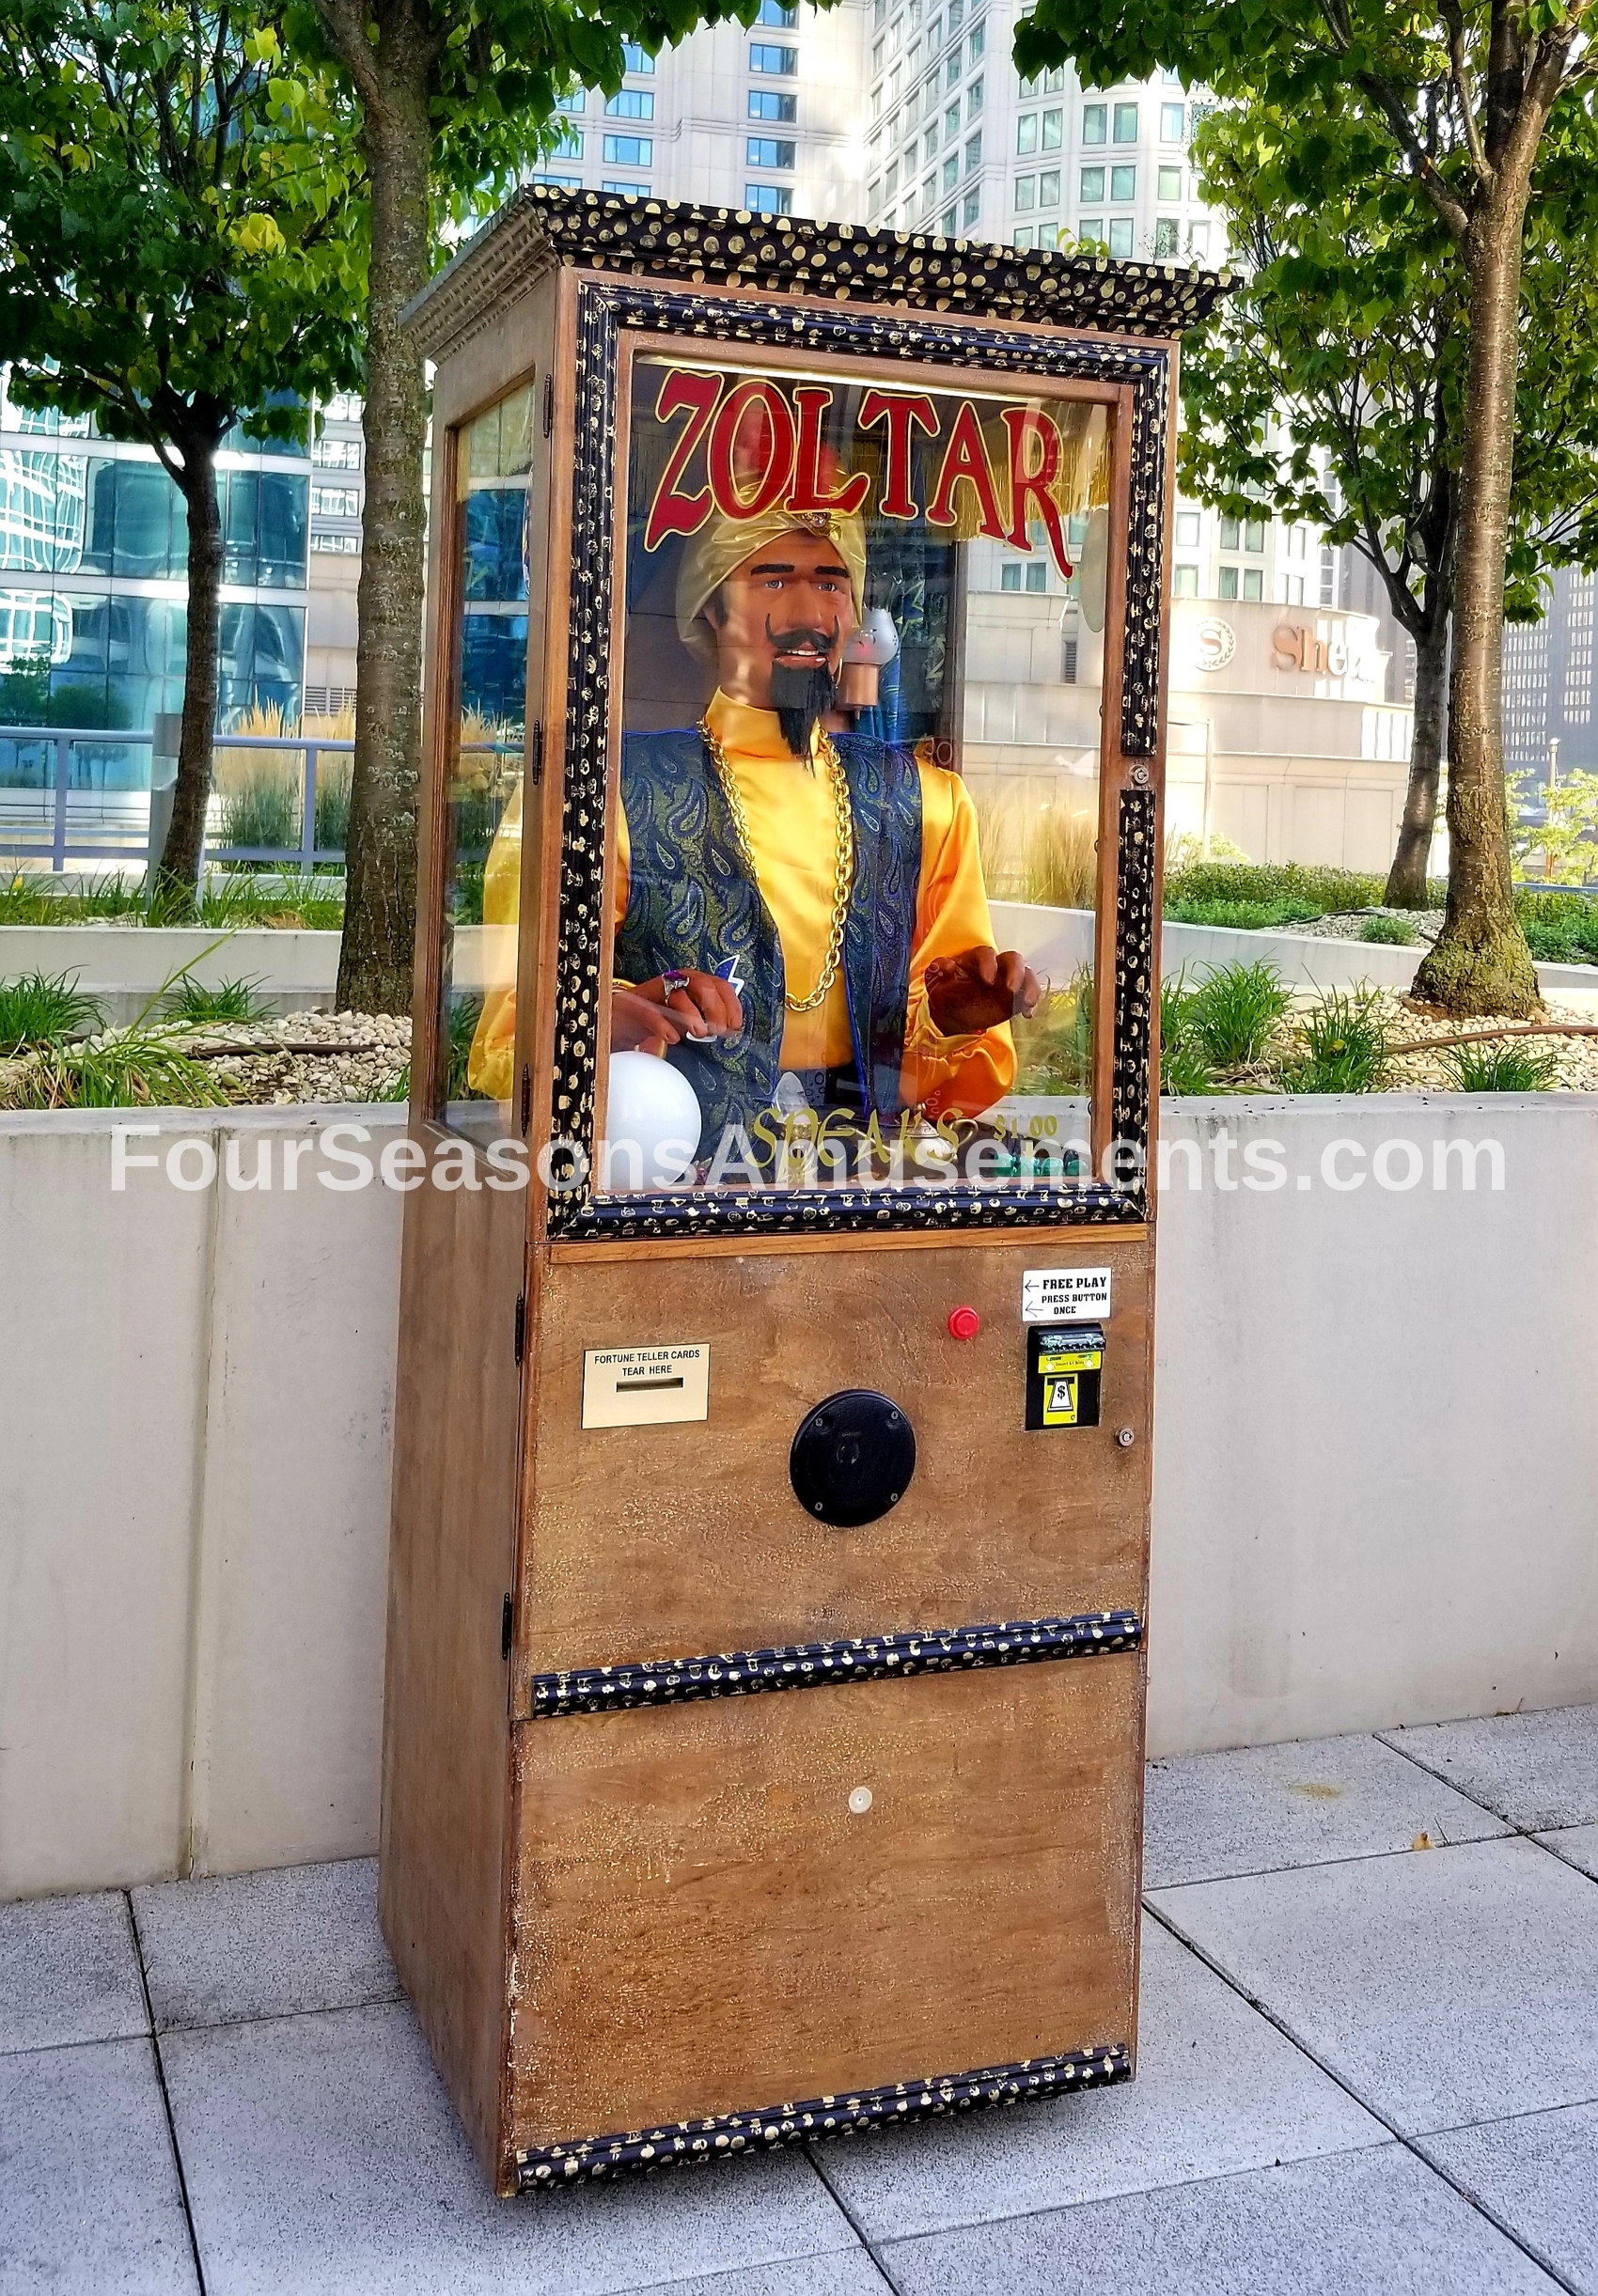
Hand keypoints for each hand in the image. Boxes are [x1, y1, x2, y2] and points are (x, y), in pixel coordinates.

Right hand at [610, 971, 742, 1054]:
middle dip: (715, 1008)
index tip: (734, 1025)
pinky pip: (651, 1012)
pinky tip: (672, 1038)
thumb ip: (704, 1020)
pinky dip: (664, 1026)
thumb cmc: (655, 1016)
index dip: (730, 1004)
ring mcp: (654, 991)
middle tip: (718, 1030)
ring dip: (692, 1015)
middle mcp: (674, 981)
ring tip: (699, 1034)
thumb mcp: (684, 1017)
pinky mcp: (634, 1005)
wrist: (617, 1017)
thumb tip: (727, 1031)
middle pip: (702, 985)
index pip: (718, 985)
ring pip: (678, 995)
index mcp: (690, 982)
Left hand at [924, 947, 1040, 1034]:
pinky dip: (1031, 1003)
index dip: (989, 964)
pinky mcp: (1016, 996)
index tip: (987, 980)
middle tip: (1011, 989)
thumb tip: (945, 966)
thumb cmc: (947, 992)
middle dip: (1015, 972)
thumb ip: (940, 970)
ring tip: (1028, 1003)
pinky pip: (1029, 994)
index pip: (987, 953)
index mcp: (976, 958)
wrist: (954, 1013)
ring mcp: (1008, 980)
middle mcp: (996, 965)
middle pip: (1013, 959)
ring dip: (1030, 987)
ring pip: (1026, 974)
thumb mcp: (938, 981)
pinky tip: (1027, 1014)